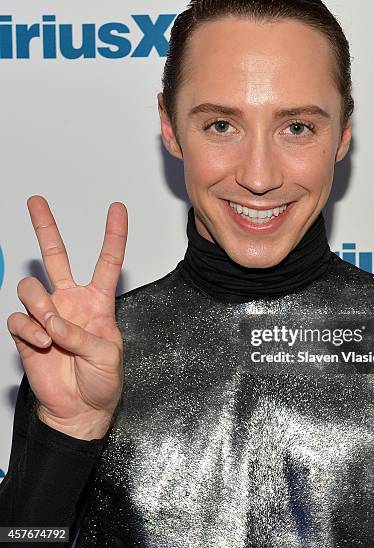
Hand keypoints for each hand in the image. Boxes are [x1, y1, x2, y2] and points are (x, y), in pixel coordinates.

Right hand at [6, 195, 127, 439]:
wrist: (80, 409)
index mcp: (98, 302)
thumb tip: (53, 321)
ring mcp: (47, 315)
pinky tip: (42, 344)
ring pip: (30, 287)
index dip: (113, 235)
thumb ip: (82, 333)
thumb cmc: (102, 381)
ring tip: (51, 330)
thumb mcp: (107, 354)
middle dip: (45, 228)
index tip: (117, 209)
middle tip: (36, 202)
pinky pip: (18, 318)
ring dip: (40, 306)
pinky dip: (30, 330)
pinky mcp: (27, 332)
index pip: (107, 261)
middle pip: (56, 257)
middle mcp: (70, 302)